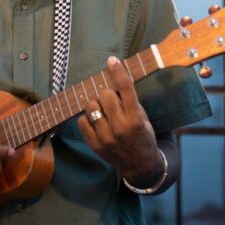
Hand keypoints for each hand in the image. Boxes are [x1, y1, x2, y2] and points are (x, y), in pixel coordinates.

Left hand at [76, 56, 162, 186]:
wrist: (140, 165)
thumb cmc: (143, 136)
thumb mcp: (143, 117)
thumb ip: (130, 101)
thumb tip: (115, 79)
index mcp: (136, 119)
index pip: (125, 89)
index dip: (118, 72)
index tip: (112, 60)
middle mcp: (120, 128)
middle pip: (105, 95)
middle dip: (107, 93)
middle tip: (112, 100)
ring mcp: (106, 138)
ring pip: (91, 107)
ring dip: (96, 105)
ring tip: (103, 111)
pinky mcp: (95, 145)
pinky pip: (81, 121)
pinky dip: (87, 118)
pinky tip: (95, 121)